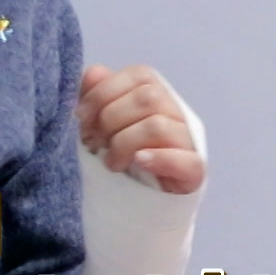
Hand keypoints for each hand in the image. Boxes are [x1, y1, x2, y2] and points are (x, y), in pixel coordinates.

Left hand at [75, 64, 205, 194]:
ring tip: (111, 162)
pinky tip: (138, 161)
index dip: (104, 92)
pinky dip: (158, 158)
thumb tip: (93, 73)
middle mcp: (178, 111)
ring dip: (125, 143)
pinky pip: (185, 159)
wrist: (144, 201)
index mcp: (158, 93)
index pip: (138, 75)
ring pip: (158, 125)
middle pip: (148, 98)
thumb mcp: (103, 123)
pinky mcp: (195, 170)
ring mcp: (189, 140)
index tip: (81, 116)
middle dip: (110, 119)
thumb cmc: (122, 154)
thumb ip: (98, 94)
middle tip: (94, 143)